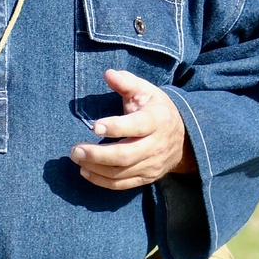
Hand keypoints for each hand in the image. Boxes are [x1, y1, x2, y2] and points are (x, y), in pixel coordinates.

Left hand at [69, 69, 195, 189]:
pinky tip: (86, 172)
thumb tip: (108, 74)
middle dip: (98, 154)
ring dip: (96, 168)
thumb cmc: (156, 110)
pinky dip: (102, 181)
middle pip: (126, 155)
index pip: (137, 126)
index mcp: (157, 120)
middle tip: (75, 150)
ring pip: (122, 172)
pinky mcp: (146, 178)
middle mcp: (156, 145)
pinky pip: (123, 184)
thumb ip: (126, 82)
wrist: (183, 139)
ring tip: (77, 158)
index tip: (94, 126)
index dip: (116, 127)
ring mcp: (152, 164)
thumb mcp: (146, 91)